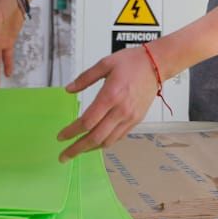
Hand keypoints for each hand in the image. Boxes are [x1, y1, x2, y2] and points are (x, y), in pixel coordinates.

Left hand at [56, 45, 158, 162]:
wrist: (156, 65)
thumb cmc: (132, 62)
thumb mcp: (104, 63)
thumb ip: (85, 78)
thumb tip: (69, 90)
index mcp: (110, 96)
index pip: (87, 121)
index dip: (71, 132)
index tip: (61, 137)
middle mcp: (121, 110)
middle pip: (95, 137)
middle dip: (77, 149)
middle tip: (64, 156)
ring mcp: (130, 117)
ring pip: (107, 141)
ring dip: (90, 149)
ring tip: (78, 150)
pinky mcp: (136, 120)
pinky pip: (118, 137)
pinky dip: (105, 143)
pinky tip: (96, 142)